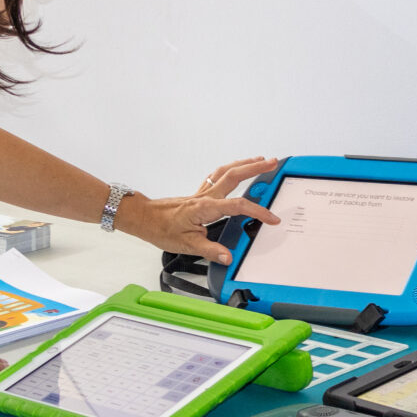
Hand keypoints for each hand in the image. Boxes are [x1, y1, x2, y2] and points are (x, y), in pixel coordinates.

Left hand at [117, 156, 282, 263]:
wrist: (143, 217)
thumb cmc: (161, 229)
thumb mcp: (186, 245)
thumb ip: (210, 251)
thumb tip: (228, 256)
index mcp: (205, 208)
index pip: (238, 206)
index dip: (258, 211)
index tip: (271, 218)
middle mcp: (206, 196)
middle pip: (234, 176)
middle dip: (255, 168)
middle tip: (273, 162)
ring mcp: (202, 192)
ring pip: (226, 171)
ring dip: (244, 163)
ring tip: (260, 159)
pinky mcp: (198, 193)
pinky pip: (218, 176)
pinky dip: (231, 169)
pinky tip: (236, 170)